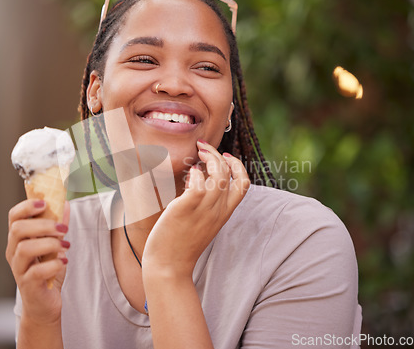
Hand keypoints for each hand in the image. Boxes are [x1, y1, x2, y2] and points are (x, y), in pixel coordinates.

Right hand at [6, 200, 69, 324]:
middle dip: (43, 225)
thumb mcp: (55, 245)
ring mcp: (18, 269)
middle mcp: (14, 252)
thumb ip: (58, 225)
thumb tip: (65, 203)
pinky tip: (63, 262)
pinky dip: (53, 264)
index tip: (44, 203)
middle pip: (18, 229)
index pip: (13, 216)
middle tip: (63, 228)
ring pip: (25, 248)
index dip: (27, 206)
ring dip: (50, 243)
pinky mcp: (27, 285)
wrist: (44, 304)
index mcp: (18, 239)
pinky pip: (36, 271)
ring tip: (65, 247)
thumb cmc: (47, 271)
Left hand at [142, 140, 249, 278]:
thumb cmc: (180, 244)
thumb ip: (204, 203)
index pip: (244, 183)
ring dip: (209, 158)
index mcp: (224, 214)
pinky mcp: (187, 208)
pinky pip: (199, 183)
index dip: (238, 165)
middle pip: (229, 173)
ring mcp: (204, 209)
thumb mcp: (201, 222)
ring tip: (197, 153)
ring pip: (218, 174)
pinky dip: (196, 173)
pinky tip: (188, 174)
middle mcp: (218, 210)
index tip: (226, 156)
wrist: (169, 267)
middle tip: (203, 147)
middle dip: (218, 154)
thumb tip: (197, 176)